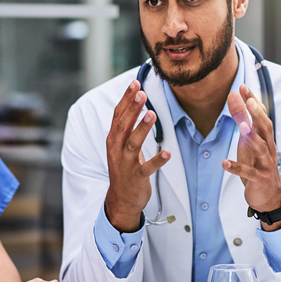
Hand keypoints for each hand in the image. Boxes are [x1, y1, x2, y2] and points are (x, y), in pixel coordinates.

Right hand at [103, 79, 169, 232]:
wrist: (121, 198)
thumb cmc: (124, 167)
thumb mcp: (121, 145)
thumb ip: (126, 126)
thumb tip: (136, 101)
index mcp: (113, 139)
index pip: (118, 115)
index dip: (126, 99)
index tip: (135, 83)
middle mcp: (116, 149)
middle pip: (123, 125)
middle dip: (132, 108)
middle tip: (141, 93)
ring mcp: (125, 164)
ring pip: (133, 144)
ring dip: (142, 128)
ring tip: (152, 114)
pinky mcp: (136, 177)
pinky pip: (147, 168)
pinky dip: (157, 160)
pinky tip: (167, 153)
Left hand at [223, 84, 280, 226]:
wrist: (269, 195)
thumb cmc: (258, 165)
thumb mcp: (250, 142)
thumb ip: (243, 121)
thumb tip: (235, 99)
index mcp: (265, 138)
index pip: (261, 115)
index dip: (253, 101)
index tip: (242, 86)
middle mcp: (268, 148)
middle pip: (265, 128)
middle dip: (257, 114)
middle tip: (248, 100)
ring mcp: (265, 164)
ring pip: (260, 148)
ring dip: (251, 137)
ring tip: (241, 126)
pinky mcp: (258, 179)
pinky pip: (247, 173)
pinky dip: (236, 168)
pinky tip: (224, 163)